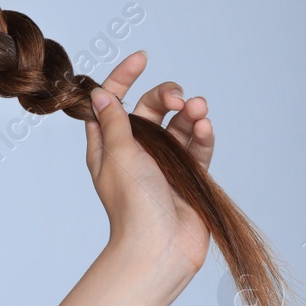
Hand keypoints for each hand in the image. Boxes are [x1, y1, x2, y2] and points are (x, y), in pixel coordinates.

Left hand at [84, 50, 213, 283]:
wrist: (160, 248)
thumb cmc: (133, 205)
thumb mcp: (118, 155)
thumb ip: (114, 122)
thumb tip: (100, 93)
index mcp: (108, 146)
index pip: (113, 102)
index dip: (124, 77)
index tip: (141, 57)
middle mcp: (134, 152)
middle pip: (150, 109)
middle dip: (165, 96)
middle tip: (179, 98)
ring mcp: (162, 164)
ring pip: (177, 126)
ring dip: (189, 113)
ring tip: (198, 108)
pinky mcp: (188, 176)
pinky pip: (196, 147)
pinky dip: (201, 135)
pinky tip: (205, 126)